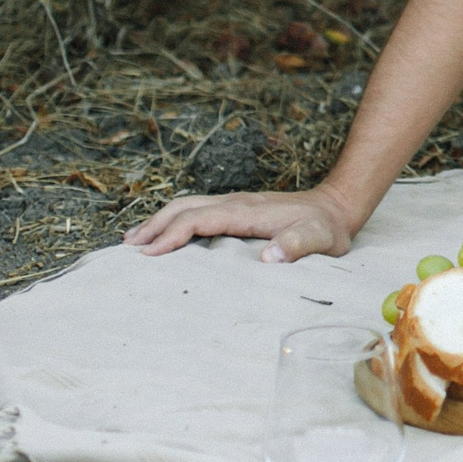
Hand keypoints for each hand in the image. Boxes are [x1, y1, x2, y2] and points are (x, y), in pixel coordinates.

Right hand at [123, 186, 357, 263]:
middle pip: (184, 207)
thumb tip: (267, 258)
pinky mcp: (236, 210)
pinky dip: (173, 220)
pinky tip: (164, 235)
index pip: (199, 219)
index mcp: (247, 211)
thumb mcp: (320, 239)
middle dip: (153, 225)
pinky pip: (196, 211)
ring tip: (132, 242)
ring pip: (187, 205)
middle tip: (126, 250)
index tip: (150, 256)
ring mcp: (234, 204)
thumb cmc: (326, 228)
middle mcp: (235, 203)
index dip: (172, 235)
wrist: (336, 206)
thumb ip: (297, 246)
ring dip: (158, 220)